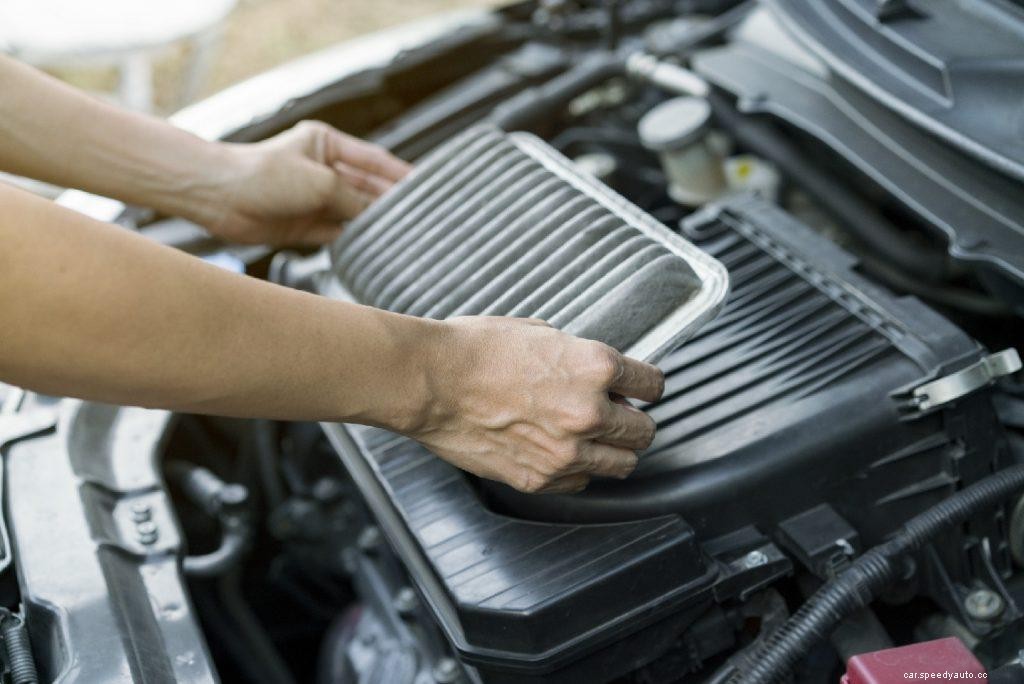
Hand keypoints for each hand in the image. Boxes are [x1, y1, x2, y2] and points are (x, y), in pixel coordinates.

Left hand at [204, 121, 409, 245]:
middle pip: (367, 189)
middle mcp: (323, 172)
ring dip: (374, 224)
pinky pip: (338, 235)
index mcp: (327, 146)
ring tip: (405, 235)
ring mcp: (314, 199)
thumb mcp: (320, 182)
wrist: (218, 196)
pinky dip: (355, 241)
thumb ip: (353, 199)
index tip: (426, 185)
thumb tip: (378, 215)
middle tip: (422, 217)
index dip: (400, 173)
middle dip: (391, 202)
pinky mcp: (305, 226)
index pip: (374, 160)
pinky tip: (374, 248)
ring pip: (355, 213)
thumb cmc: (262, 174)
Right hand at [405, 317, 663, 493]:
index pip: (652, 385)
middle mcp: (589, 413)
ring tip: (593, 439)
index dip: (647, 386)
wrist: (430, 380)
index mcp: (595, 368)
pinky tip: (560, 452)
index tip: (642, 389)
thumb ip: (576, 355)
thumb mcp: (538, 331)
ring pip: (621, 465)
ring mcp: (566, 452)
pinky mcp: (539, 479)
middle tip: (619, 416)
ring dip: (613, 451)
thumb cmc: (474, 349)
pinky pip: (579, 483)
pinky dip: (576, 470)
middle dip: (634, 422)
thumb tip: (593, 370)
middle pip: (644, 432)